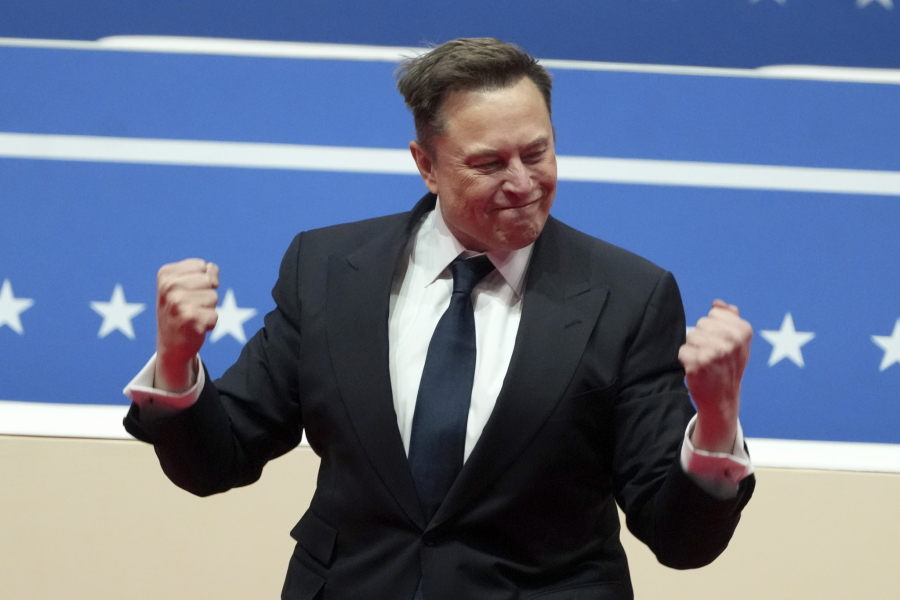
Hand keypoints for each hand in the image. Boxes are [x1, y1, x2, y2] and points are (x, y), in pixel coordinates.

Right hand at [154, 259, 219, 391]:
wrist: (170, 346)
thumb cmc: (181, 311)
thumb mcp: (186, 286)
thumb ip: (204, 272)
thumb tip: (214, 276)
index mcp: (165, 274)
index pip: (202, 266)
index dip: (202, 281)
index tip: (187, 293)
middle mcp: (168, 286)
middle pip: (209, 281)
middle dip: (206, 295)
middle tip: (190, 307)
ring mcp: (177, 302)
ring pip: (214, 297)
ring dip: (208, 310)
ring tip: (192, 317)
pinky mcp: (188, 318)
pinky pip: (215, 315)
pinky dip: (210, 324)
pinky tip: (194, 328)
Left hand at [678, 300, 752, 452]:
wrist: (722, 398)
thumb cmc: (729, 366)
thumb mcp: (739, 342)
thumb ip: (730, 317)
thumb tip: (717, 303)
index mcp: (743, 331)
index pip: (714, 312)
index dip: (714, 327)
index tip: (722, 342)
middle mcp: (731, 340)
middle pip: (701, 323)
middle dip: (703, 337)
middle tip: (713, 354)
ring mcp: (715, 352)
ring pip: (691, 335)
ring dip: (694, 348)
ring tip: (706, 361)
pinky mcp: (698, 363)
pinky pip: (682, 350)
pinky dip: (686, 359)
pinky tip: (697, 369)